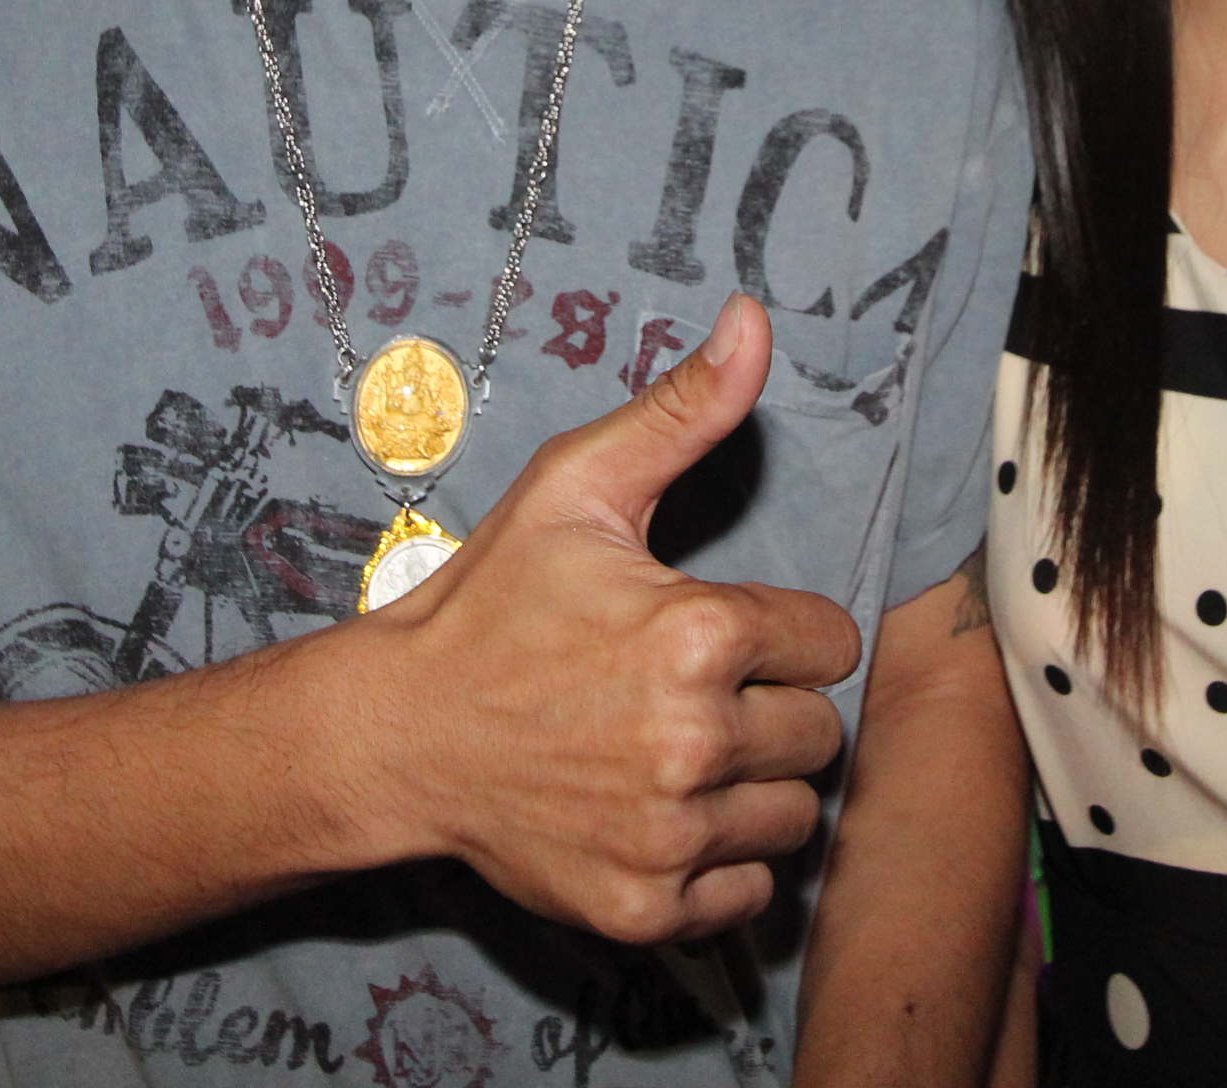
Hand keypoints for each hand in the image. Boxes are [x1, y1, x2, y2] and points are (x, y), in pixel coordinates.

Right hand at [376, 294, 863, 942]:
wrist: (395, 735)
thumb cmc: (489, 606)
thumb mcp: (577, 488)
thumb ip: (683, 410)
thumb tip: (755, 321)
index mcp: (699, 633)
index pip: (830, 642)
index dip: (778, 634)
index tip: (713, 635)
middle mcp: (695, 739)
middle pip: (819, 733)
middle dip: (769, 711)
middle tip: (688, 696)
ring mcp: (670, 832)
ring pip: (795, 817)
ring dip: (753, 789)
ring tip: (676, 755)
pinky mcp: (646, 905)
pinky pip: (750, 894)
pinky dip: (717, 865)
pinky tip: (657, 817)